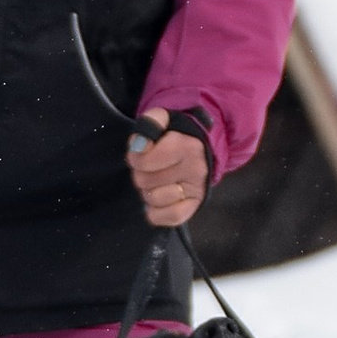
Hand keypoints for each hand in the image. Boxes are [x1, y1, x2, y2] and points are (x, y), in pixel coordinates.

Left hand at [129, 111, 210, 227]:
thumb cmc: (175, 135)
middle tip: (149, 167)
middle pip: (144, 181)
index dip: (134, 157)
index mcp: (187, 146)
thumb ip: (151, 121)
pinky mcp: (195, 206)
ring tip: (156, 181)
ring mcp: (196, 190)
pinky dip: (157, 212)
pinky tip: (159, 200)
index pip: (144, 161)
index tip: (140, 152)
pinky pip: (168, 217)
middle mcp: (195, 169)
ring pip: (153, 199)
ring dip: (148, 191)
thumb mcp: (164, 120)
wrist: (201, 148)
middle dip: (140, 173)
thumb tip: (139, 143)